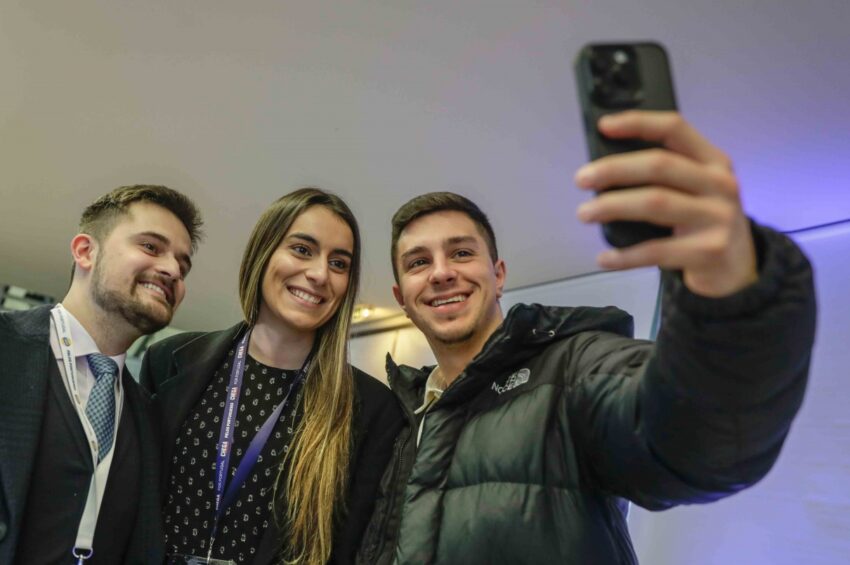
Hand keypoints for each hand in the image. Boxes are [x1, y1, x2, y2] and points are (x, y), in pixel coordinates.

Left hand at [574, 111, 757, 297]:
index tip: (603, 126)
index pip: (674, 129)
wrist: (737, 268)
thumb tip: (604, 169)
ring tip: (585, 213)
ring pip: (655, 203)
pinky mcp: (708, 252)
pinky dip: (625, 256)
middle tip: (581, 179)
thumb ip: (665, 175)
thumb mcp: (697, 190)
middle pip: (659, 166)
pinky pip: (656, 251)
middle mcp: (720, 185)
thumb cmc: (703, 222)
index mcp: (713, 162)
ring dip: (612, 207)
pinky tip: (605, 258)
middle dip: (613, 169)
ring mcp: (717, 218)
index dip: (637, 123)